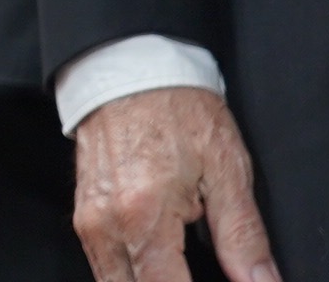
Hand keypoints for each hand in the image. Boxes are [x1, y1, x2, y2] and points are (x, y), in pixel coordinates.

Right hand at [71, 86, 277, 281]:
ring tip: (182, 271)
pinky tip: (161, 268)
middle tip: (198, 273)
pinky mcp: (84, 214)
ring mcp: (89, 221)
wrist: (130, 67)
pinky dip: (133, 277)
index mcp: (142, 214)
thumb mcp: (227, 169)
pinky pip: (105, 267)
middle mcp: (107, 224)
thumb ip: (244, 238)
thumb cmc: (177, 109)